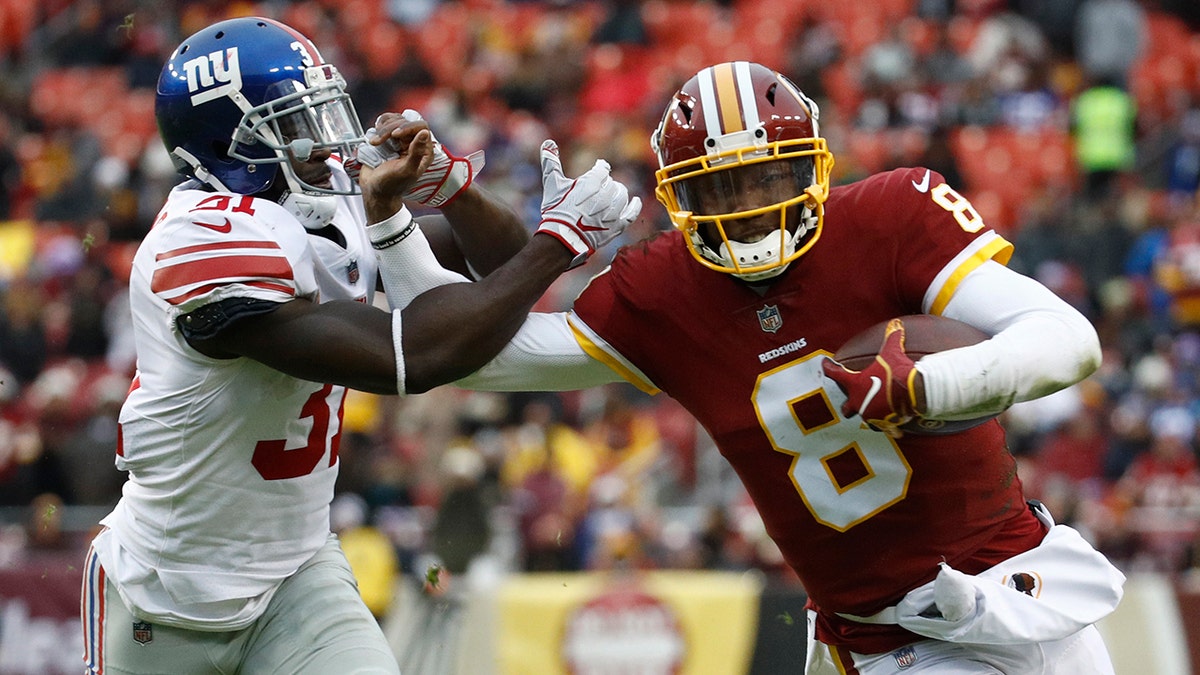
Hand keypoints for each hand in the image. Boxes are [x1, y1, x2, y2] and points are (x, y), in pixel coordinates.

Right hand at [354, 110, 483, 210]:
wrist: (374, 190)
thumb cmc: (391, 185)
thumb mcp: (406, 170)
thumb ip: (416, 153)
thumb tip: (424, 133)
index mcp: (424, 151)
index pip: (421, 127)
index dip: (407, 127)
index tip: (395, 134)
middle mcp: (414, 143)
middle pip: (405, 121)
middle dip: (389, 129)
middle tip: (378, 142)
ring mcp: (400, 140)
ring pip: (394, 120)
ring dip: (381, 129)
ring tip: (375, 143)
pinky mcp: (388, 138)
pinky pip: (385, 123)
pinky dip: (377, 128)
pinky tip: (374, 139)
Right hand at [535, 139, 641, 265]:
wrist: (563, 237)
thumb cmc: (556, 210)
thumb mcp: (552, 184)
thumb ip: (551, 162)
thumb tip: (548, 142)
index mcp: (592, 182)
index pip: (602, 169)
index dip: (600, 168)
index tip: (598, 168)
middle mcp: (606, 194)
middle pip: (612, 182)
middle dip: (605, 184)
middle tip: (597, 189)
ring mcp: (613, 211)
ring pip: (621, 195)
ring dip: (617, 193)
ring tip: (610, 196)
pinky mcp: (617, 225)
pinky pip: (632, 213)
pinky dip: (635, 206)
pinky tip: (636, 201)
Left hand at [822, 318, 920, 437]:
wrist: (915, 391)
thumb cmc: (898, 372)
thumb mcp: (892, 352)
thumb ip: (892, 338)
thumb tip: (895, 324)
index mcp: (855, 385)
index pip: (835, 374)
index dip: (828, 368)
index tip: (825, 364)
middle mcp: (859, 402)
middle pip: (846, 408)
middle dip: (848, 405)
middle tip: (852, 401)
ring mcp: (871, 415)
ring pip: (865, 418)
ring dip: (869, 413)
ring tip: (875, 411)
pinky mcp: (884, 424)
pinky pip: (884, 426)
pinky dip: (888, 424)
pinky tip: (893, 425)